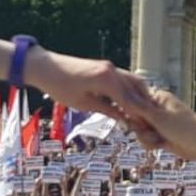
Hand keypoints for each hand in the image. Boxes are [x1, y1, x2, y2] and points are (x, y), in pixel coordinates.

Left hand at [24, 47, 154, 121]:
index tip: (146, 128)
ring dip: (139, 97)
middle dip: (144, 106)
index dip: (138, 116)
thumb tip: (124, 119)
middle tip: (149, 122)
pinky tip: (130, 103)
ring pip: (133, 82)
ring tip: (142, 114)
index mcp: (107, 80)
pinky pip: (124, 79)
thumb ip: (106, 110)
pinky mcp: (105, 67)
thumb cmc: (60, 87)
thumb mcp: (83, 103)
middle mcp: (112, 70)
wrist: (45, 67)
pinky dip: (130, 91)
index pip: (130, 101)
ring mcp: (110, 67)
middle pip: (137, 89)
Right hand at [129, 90, 195, 159]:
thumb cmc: (183, 126)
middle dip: (140, 128)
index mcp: (156, 97)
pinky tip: (162, 144)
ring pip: (138, 131)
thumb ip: (138, 107)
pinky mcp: (160, 134)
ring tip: (160, 139)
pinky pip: (146, 140)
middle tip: (152, 130)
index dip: (131, 112)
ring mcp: (157, 122)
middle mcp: (155, 108)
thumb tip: (122, 93)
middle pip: (133, 118)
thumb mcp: (158, 116)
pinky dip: (151, 144)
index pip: (132, 100)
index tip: (140, 119)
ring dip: (147, 138)